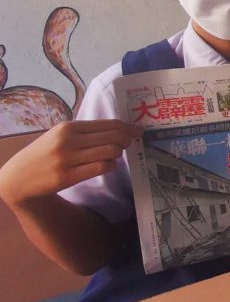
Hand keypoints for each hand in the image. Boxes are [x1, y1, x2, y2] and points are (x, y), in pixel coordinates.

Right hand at [0, 120, 140, 205]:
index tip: (138, 131)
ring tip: (116, 154)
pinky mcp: (68, 176)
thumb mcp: (61, 136)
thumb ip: (85, 133)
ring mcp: (67, 159)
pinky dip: (111, 165)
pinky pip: (101, 168)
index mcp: (69, 127)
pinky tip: (109, 165)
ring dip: (119, 153)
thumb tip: (119, 130)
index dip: (128, 128)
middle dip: (127, 140)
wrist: (20, 176)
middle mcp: (68, 140)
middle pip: (113, 137)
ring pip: (110, 152)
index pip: (109, 124)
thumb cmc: (45, 153)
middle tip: (130, 144)